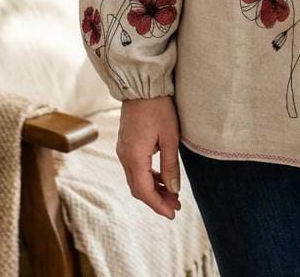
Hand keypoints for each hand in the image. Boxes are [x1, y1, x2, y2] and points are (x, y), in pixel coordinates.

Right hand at [116, 95, 182, 219]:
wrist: (142, 85)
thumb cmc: (158, 108)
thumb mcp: (170, 137)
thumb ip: (170, 165)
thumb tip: (173, 189)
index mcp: (134, 157)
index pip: (144, 191)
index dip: (158, 205)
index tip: (172, 214)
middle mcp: (124, 156)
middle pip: (138, 188)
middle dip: (157, 199)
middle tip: (176, 205)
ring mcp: (123, 150)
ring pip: (136, 179)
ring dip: (153, 188)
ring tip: (172, 194)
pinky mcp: (126, 144)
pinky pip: (135, 168)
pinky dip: (148, 176)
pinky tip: (161, 177)